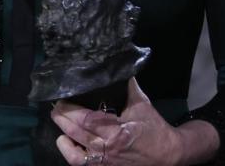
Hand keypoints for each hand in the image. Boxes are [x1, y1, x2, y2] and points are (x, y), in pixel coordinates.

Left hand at [52, 78, 183, 165]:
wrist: (168, 156)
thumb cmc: (155, 130)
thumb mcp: (143, 105)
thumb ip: (128, 87)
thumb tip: (120, 68)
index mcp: (117, 131)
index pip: (87, 120)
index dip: (71, 110)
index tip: (63, 99)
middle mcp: (108, 148)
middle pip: (77, 134)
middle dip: (62, 120)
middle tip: (55, 108)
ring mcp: (106, 162)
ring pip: (75, 154)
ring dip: (64, 140)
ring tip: (59, 126)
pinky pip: (82, 164)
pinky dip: (72, 154)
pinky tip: (67, 143)